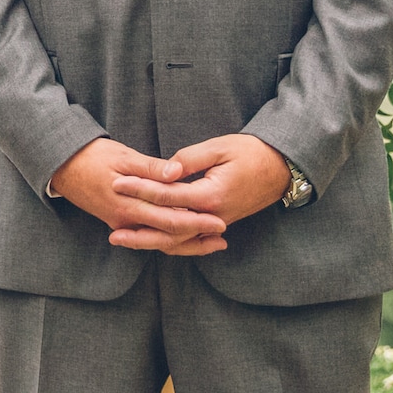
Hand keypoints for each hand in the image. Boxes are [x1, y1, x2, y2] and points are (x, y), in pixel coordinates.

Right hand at [48, 138, 227, 255]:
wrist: (62, 167)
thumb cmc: (93, 157)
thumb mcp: (122, 155)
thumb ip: (150, 167)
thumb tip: (175, 173)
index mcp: (130, 203)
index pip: (170, 218)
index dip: (197, 221)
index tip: (220, 219)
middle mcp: (126, 220)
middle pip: (169, 234)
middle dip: (198, 236)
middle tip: (223, 234)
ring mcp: (122, 224)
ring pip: (159, 241)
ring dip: (186, 244)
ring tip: (212, 243)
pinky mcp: (120, 223)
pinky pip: (148, 237)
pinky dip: (168, 239)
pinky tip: (185, 238)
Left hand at [110, 133, 290, 233]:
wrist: (281, 168)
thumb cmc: (250, 152)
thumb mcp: (220, 147)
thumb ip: (190, 159)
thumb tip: (165, 171)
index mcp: (210, 195)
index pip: (167, 196)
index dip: (140, 189)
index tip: (117, 184)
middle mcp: (212, 216)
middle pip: (170, 230)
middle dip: (139, 231)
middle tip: (112, 233)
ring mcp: (216, 223)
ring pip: (180, 240)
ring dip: (151, 242)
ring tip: (126, 241)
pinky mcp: (218, 224)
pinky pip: (191, 240)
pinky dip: (172, 244)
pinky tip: (153, 243)